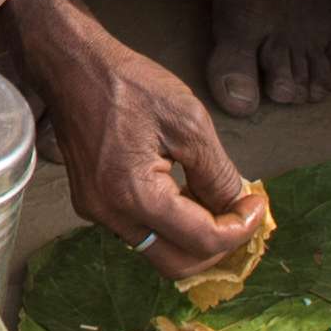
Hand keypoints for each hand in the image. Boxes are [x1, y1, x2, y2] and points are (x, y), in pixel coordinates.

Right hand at [0, 0, 268, 281]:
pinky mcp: (92, 203)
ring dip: (192, 236)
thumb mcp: (189, 122)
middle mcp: (110, 215)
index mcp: (134, 195)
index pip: (202, 240)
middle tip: (241, 216)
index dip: (240, 228)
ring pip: (157, 250)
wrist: (72, 67)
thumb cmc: (129, 84)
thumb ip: (217, 174)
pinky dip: (169, 223)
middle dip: (217, 247)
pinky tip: (185, 192)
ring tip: (216, 202)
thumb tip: (236, 206)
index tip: (258, 203)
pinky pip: (139, 230)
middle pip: (177, 263)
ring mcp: (96, 212)